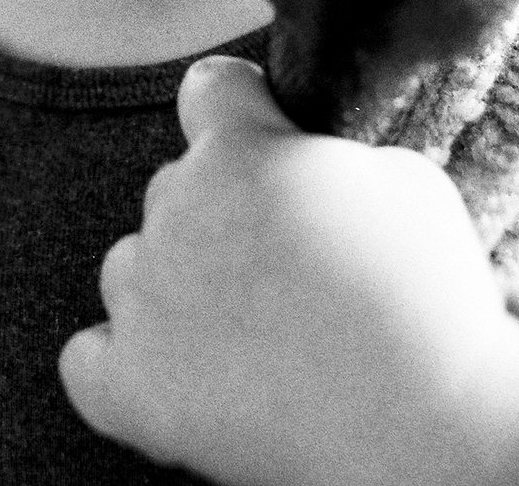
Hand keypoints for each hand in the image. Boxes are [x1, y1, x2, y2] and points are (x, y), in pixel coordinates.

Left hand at [59, 57, 518, 485]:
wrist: (431, 429)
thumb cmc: (430, 299)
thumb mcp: (404, 177)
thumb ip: (324, 152)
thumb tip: (297, 157)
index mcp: (238, 152)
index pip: (208, 90)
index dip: (244, 112)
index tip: (267, 140)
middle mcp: (175, 215)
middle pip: (175, 188)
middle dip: (222, 213)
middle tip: (290, 266)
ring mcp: (146, 304)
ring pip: (131, 268)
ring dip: (175, 285)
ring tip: (254, 329)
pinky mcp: (132, 389)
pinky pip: (88, 359)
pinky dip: (127, 363)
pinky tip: (184, 372)